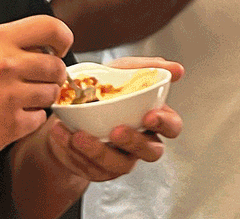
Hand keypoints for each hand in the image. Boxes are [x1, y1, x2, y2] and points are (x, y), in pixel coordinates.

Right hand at [0, 15, 72, 169]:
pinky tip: (8, 116)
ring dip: (41, 97)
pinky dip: (29, 120)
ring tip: (18, 99)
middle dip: (53, 74)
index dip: (63, 38)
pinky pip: (38, 120)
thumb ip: (3, 45)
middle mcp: (5, 66)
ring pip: (50, 94)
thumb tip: (36, 47)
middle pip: (56, 66)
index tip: (61, 47)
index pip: (49, 28)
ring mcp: (8, 97)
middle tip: (40, 79)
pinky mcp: (8, 127)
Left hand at [45, 57, 183, 181]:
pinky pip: (91, 168)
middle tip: (116, 130)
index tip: (149, 115)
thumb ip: (147, 68)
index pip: (172, 126)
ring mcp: (120, 159)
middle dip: (134, 143)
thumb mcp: (121, 71)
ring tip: (79, 135)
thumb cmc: (102, 90)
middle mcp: (140, 142)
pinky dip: (74, 152)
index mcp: (151, 118)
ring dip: (99, 151)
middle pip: (151, 152)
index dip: (164, 124)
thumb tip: (177, 69)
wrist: (66, 109)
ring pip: (119, 165)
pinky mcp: (98, 170)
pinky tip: (62, 133)